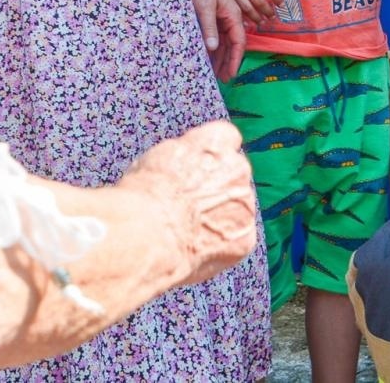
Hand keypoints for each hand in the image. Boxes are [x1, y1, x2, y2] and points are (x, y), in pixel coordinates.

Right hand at [124, 122, 257, 286]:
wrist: (150, 233)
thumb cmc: (144, 196)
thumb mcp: (158, 159)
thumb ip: (183, 158)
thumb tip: (184, 166)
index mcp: (214, 142)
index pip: (225, 138)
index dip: (211, 157)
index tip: (199, 170)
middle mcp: (237, 167)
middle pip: (233, 175)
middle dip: (217, 187)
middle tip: (191, 205)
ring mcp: (245, 204)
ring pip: (237, 208)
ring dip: (220, 216)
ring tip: (187, 231)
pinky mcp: (245, 238)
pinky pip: (237, 239)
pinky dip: (222, 246)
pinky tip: (197, 250)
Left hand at [183, 0, 247, 79]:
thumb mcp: (204, 7)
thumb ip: (209, 27)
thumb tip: (213, 48)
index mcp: (233, 16)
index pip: (238, 42)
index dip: (235, 60)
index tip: (230, 74)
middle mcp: (230, 18)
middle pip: (232, 45)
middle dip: (228, 63)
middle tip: (223, 79)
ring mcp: (222, 17)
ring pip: (224, 41)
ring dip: (221, 57)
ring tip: (215, 72)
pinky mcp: (213, 15)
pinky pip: (216, 35)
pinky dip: (213, 47)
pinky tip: (207, 56)